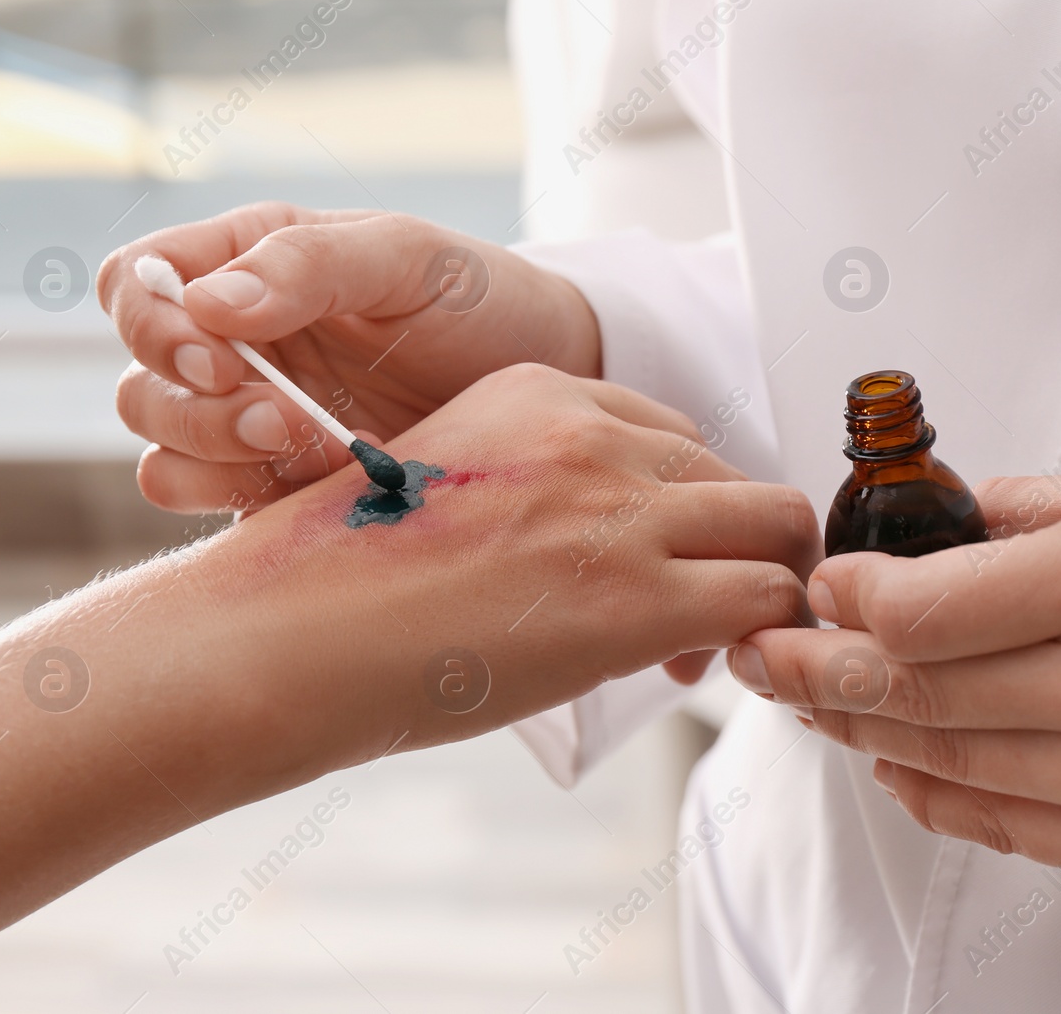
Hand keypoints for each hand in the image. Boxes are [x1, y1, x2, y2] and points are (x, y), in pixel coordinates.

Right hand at [0, 364, 818, 1007]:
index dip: (678, 502)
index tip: (656, 555)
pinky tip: (700, 668)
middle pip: (732, 474)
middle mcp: (591, 434)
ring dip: (762, 582)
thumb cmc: (335, 582)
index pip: (669, 433)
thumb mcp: (434, 486)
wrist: (283, 638)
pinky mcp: (638, 596)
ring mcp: (620, 511)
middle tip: (694, 609)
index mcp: (535, 392)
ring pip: (778, 524)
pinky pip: (765, 596)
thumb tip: (569, 552)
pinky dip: (762, 636)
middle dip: (729, 541)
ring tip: (710, 640)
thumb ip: (520, 490)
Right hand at [98, 203, 599, 512]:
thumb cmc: (476, 300)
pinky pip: (218, 507)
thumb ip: (310, 266)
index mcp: (244, 265)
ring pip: (163, 454)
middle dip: (198, 409)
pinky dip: (254, 501)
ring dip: (219, 460)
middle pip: (140, 384)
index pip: (134, 284)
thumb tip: (208, 302)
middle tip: (283, 418)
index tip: (221, 357)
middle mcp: (230, 346)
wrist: (547, 381)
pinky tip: (335, 483)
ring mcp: (249, 422)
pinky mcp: (277, 488)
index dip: (152, 325)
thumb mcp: (407, 260)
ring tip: (321, 449)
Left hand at [732, 461, 1060, 888]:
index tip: (820, 584)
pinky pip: (998, 824)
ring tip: (808, 698)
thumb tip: (932, 531)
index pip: (925, 607)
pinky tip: (890, 758)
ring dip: (857, 728)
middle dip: (811, 672)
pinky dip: (929, 789)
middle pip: (912, 692)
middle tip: (758, 653)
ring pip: (941, 760)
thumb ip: (1034, 511)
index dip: (845, 599)